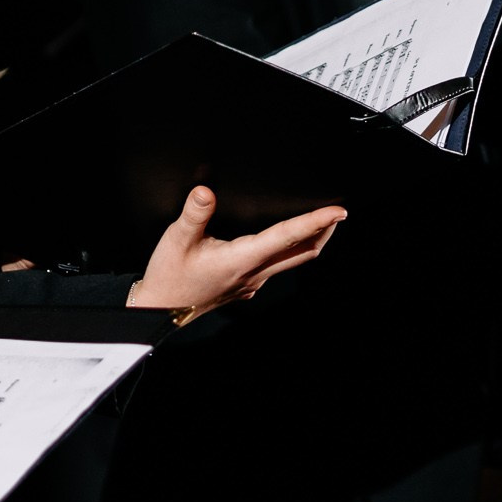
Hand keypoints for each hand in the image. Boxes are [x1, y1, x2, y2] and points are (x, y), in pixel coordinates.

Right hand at [128, 186, 344, 316]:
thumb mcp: (176, 240)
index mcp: (242, 259)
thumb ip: (194, 214)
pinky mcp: (245, 286)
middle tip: (339, 214)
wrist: (161, 311)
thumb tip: (207, 191)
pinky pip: (277, 268)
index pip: (287, 237)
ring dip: (311, 242)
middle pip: (303, 253)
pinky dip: (290, 252)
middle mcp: (254, 273)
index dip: (315, 221)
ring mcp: (252, 282)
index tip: (338, 211)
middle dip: (325, 232)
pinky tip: (284, 244)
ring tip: (321, 225)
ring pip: (293, 262)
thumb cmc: (169, 276)